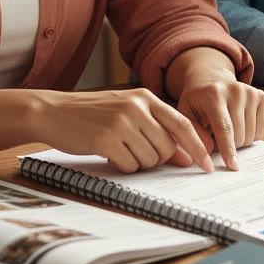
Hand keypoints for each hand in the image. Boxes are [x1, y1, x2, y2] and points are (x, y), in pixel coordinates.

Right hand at [34, 88, 214, 174]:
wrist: (53, 111)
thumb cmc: (93, 114)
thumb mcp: (128, 112)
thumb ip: (158, 130)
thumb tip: (186, 157)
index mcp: (146, 97)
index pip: (183, 125)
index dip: (199, 147)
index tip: (209, 166)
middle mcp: (137, 107)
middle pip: (167, 147)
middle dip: (157, 158)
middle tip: (136, 151)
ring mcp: (122, 122)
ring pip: (150, 159)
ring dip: (137, 162)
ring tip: (120, 149)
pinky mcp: (106, 139)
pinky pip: (129, 166)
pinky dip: (122, 166)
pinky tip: (109, 153)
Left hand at [167, 47, 263, 169]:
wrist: (210, 77)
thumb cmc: (197, 99)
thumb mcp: (185, 113)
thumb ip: (192, 134)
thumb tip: (209, 151)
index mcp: (214, 95)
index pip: (224, 127)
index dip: (228, 149)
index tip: (233, 166)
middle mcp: (235, 91)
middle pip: (239, 135)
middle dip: (229, 146)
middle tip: (217, 137)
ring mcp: (249, 92)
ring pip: (251, 135)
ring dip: (239, 140)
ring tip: (227, 129)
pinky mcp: (260, 96)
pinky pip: (260, 129)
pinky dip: (250, 134)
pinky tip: (239, 123)